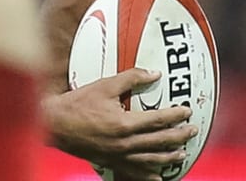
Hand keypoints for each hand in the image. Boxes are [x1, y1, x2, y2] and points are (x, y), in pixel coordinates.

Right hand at [44, 68, 195, 180]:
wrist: (52, 124)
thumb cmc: (78, 103)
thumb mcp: (106, 85)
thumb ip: (132, 78)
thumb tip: (155, 74)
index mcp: (125, 124)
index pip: (159, 120)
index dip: (176, 115)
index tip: (188, 111)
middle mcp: (123, 144)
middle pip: (159, 142)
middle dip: (179, 136)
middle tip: (193, 131)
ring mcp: (115, 156)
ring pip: (148, 160)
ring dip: (167, 157)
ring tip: (181, 154)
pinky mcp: (107, 162)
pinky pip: (130, 172)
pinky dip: (146, 176)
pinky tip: (158, 178)